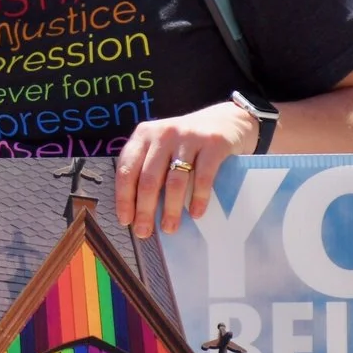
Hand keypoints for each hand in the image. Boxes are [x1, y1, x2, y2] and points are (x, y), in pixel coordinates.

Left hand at [112, 99, 261, 238]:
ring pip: (174, 182)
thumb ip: (147, 167)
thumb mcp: (162, 145)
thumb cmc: (188, 141)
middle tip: (144, 232)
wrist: (228, 119)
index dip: (124, 198)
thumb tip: (135, 210)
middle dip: (145, 210)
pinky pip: (202, 178)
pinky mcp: (213, 144)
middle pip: (149, 180)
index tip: (126, 221)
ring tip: (170, 228)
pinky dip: (198, 199)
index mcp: (144, 135)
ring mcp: (188, 137)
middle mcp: (163, 134)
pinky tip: (196, 213)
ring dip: (171, 210)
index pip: (127, 170)